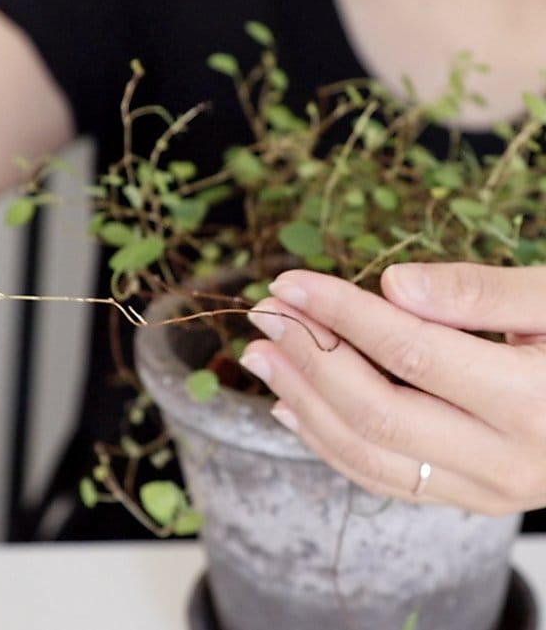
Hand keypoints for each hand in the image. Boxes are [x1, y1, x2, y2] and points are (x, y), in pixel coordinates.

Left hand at [239, 262, 545, 515]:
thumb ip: (481, 292)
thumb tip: (392, 285)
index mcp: (535, 401)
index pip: (411, 351)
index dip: (341, 312)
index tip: (290, 282)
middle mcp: (508, 461)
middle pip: (377, 410)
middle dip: (310, 357)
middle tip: (265, 315)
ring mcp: (485, 490)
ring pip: (369, 453)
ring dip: (303, 402)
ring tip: (260, 356)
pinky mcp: (468, 497)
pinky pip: (383, 479)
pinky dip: (328, 444)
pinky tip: (290, 409)